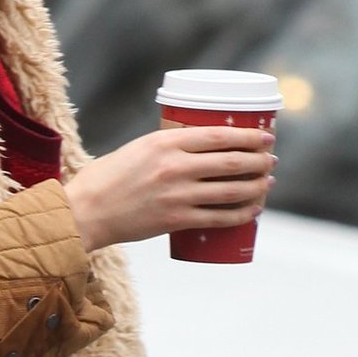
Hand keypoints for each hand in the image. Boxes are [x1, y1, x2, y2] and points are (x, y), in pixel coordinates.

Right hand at [65, 124, 274, 252]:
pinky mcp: (176, 220)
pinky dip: (241, 214)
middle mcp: (175, 166)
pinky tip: (253, 210)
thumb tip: (200, 148)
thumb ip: (169, 147)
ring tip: (267, 183)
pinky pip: (219, 218)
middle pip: (232, 162)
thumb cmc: (109, 178)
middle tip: (271, 160)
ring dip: (257, 187)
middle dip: (259, 161)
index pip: (220, 136)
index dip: (249, 136)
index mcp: (165, 141)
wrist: (87, 212)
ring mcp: (177, 195)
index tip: (266, 136)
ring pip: (231, 190)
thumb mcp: (139, 148)